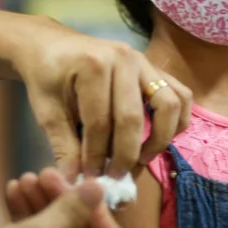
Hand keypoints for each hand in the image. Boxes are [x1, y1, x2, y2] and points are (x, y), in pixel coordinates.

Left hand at [14, 20, 191, 178]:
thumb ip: (64, 146)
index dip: (95, 156)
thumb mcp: (47, 110)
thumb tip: (76, 182)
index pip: (99, 122)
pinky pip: (180, 95)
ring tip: (140, 159)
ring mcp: (144, 61)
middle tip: (115, 175)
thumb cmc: (47, 76)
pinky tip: (159, 138)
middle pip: (133, 117)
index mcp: (92, 65)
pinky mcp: (155, 67)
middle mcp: (124, 59)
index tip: (90, 177)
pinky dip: (177, 120)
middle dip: (125, 154)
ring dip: (159, 139)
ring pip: (168, 105)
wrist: (51, 45)